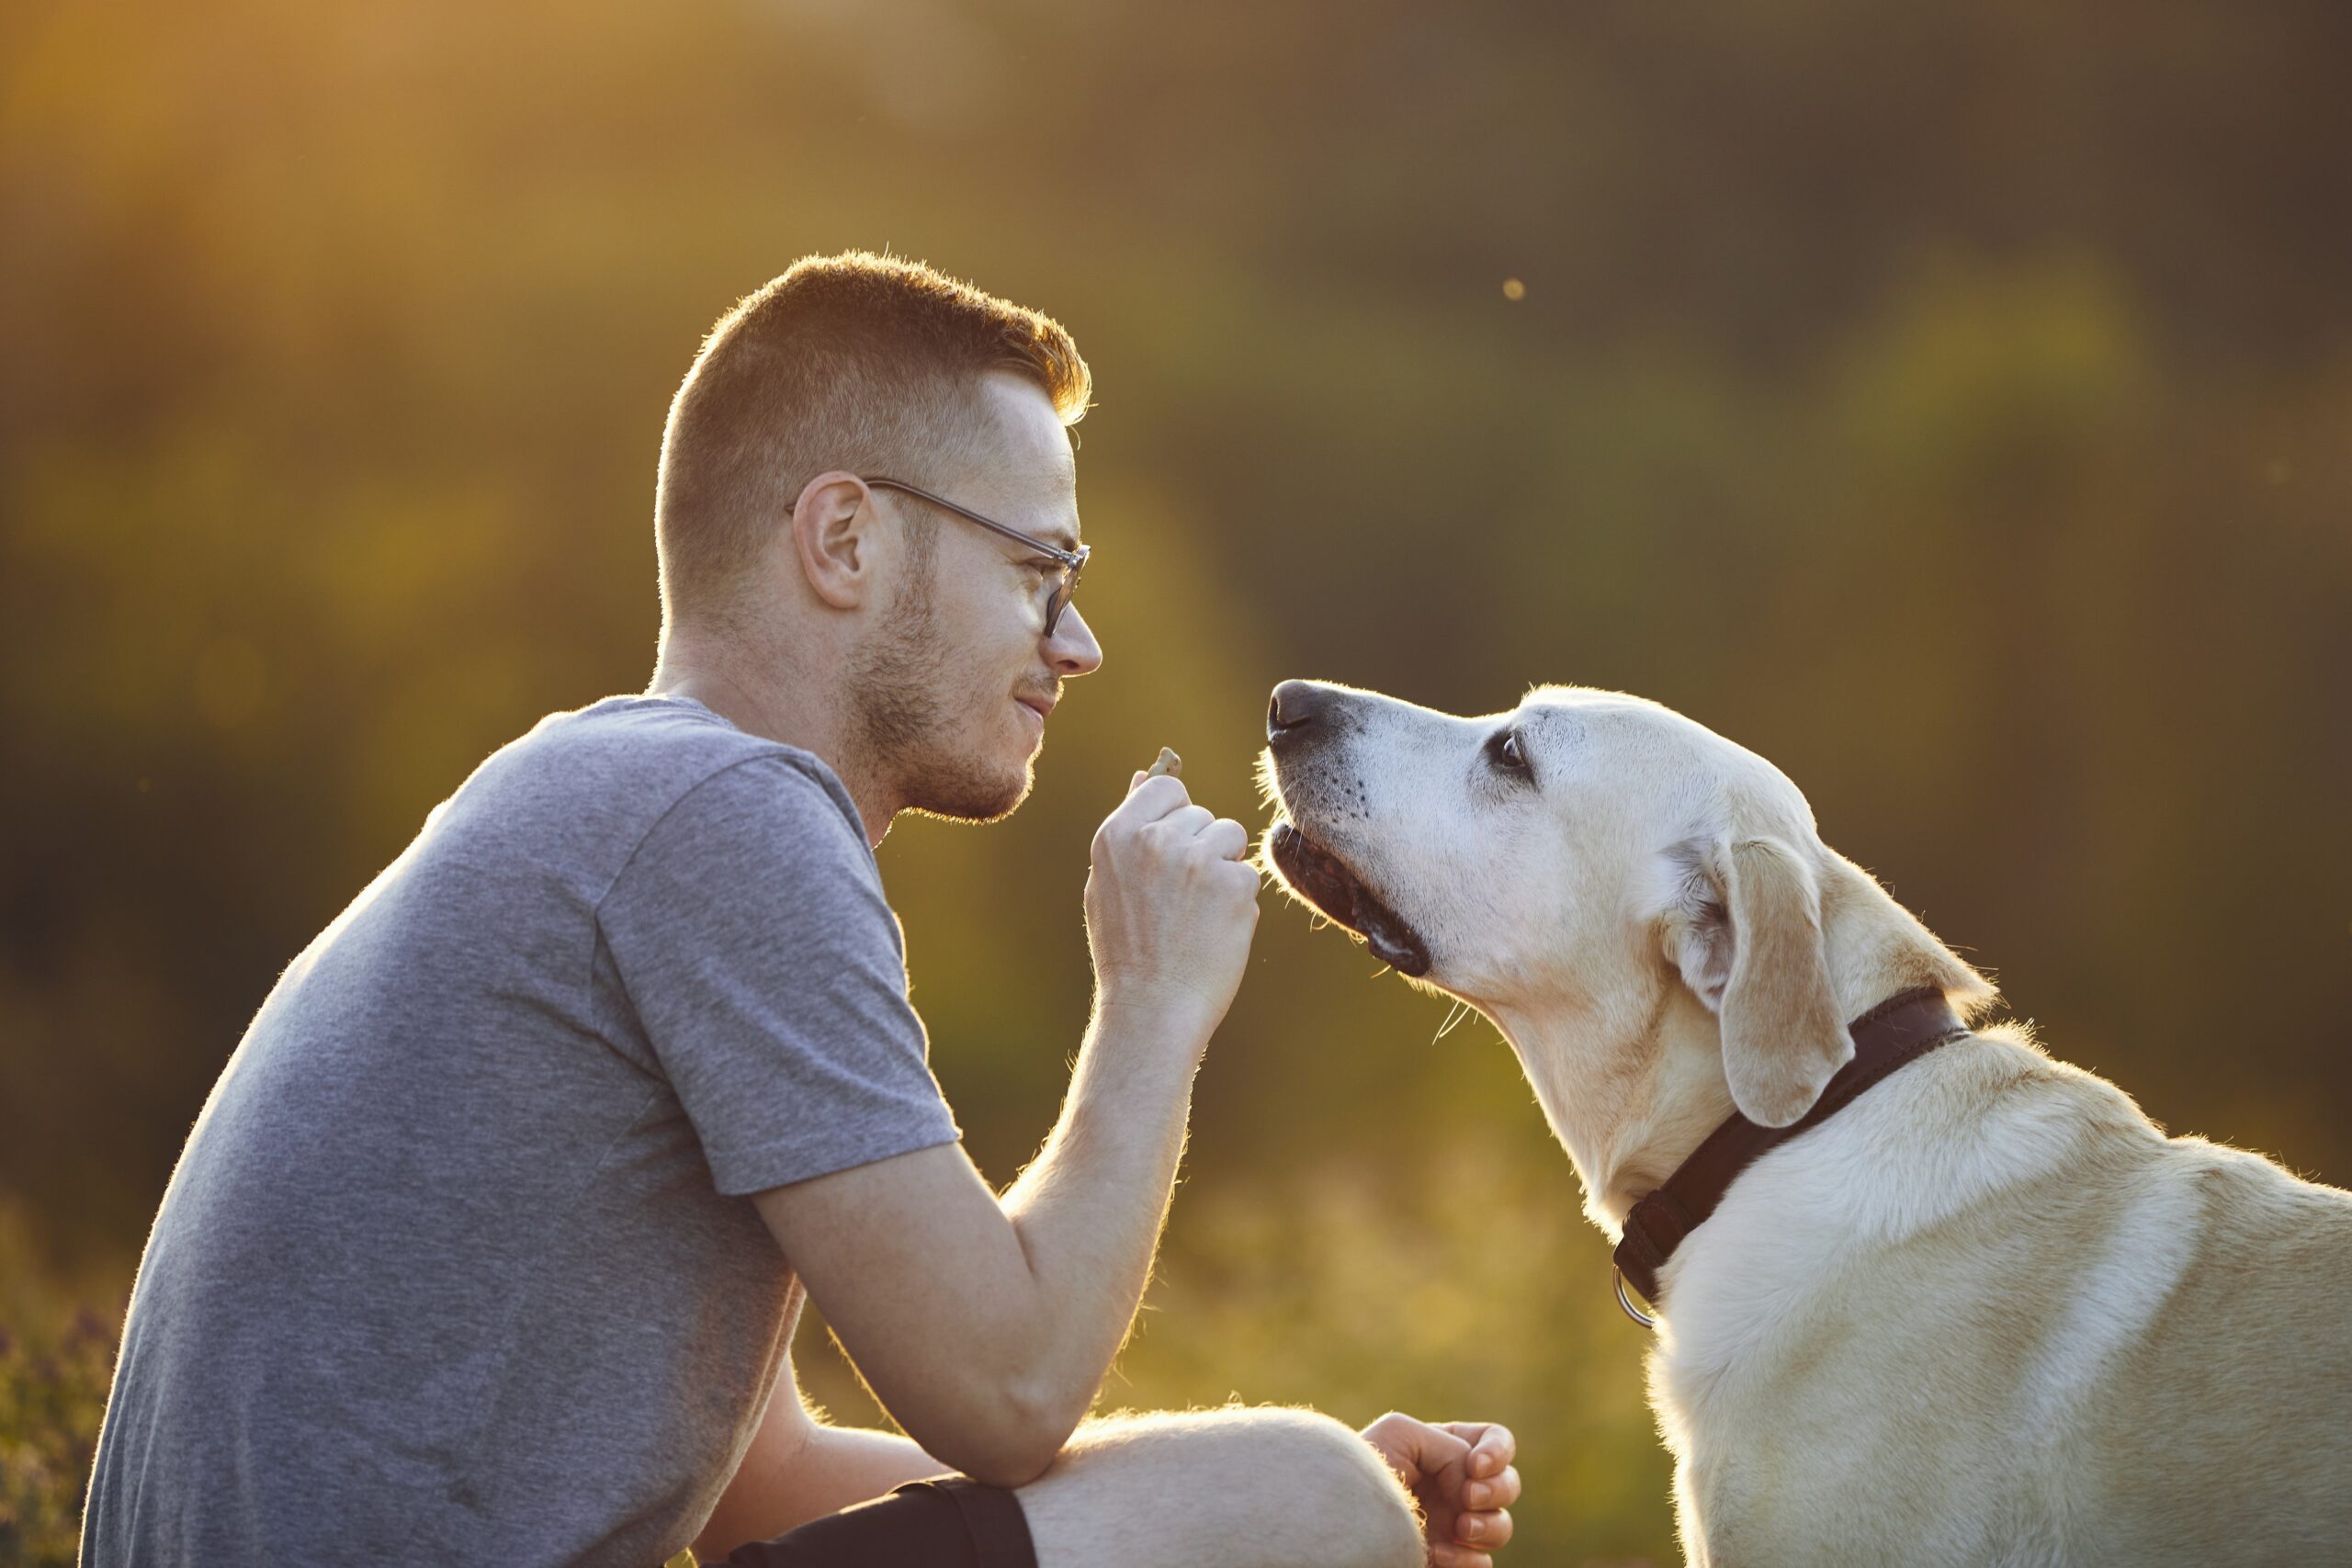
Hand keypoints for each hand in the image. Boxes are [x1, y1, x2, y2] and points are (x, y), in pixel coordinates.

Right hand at [1083, 769, 1260, 1035]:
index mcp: (1117, 834)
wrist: (1152, 1009)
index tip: (1170, 853)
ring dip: (1224, 868)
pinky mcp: (1233, 883)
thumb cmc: (1128, 951)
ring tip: (1197, 914)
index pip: (1164, 788)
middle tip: (1178, 901)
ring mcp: (1196, 859)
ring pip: (1230, 837)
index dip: (1174, 818)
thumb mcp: (1107, 884)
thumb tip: (1142, 776)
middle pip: (1201, 814)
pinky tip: (1214, 930)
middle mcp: (1156, 839)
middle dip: (1199, 848)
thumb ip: (1129, 829)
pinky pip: (1248, 873)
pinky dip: (1239, 901)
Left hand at [1358, 1413, 1518, 1567]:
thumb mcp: (1402, 1433)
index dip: (1497, 1452)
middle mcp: (1456, 1486)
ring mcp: (1455, 1524)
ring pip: (1501, 1526)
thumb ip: (1450, 1446)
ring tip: (1460, 1529)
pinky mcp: (1449, 1558)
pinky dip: (1468, 1559)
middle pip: (1508, 1485)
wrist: (1339, 1518)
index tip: (1475, 1466)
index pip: (1496, 1440)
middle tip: (1467, 1498)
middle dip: (1497, 1491)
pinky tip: (1438, 1553)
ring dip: (1489, 1527)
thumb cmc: (1364, 1467)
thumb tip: (1473, 1484)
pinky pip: (1481, 1563)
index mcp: (1446, 1449)